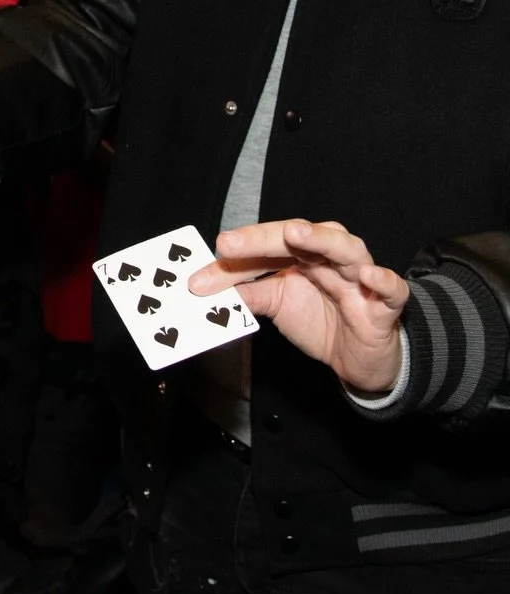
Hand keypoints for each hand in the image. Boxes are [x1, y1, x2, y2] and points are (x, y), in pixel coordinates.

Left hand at [188, 219, 409, 393]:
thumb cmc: (321, 319)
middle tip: (229, 245)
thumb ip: (246, 292)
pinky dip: (383, 280)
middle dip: (262, 239)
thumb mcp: (276, 304)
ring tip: (296, 233)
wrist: (359, 360)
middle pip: (299, 238)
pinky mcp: (385, 306)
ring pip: (346, 249)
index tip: (202, 270)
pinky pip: (392, 290)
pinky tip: (369, 276)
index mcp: (302, 253)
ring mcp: (359, 278)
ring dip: (321, 240)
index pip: (266, 245)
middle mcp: (329, 256)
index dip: (235, 256)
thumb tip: (205, 287)